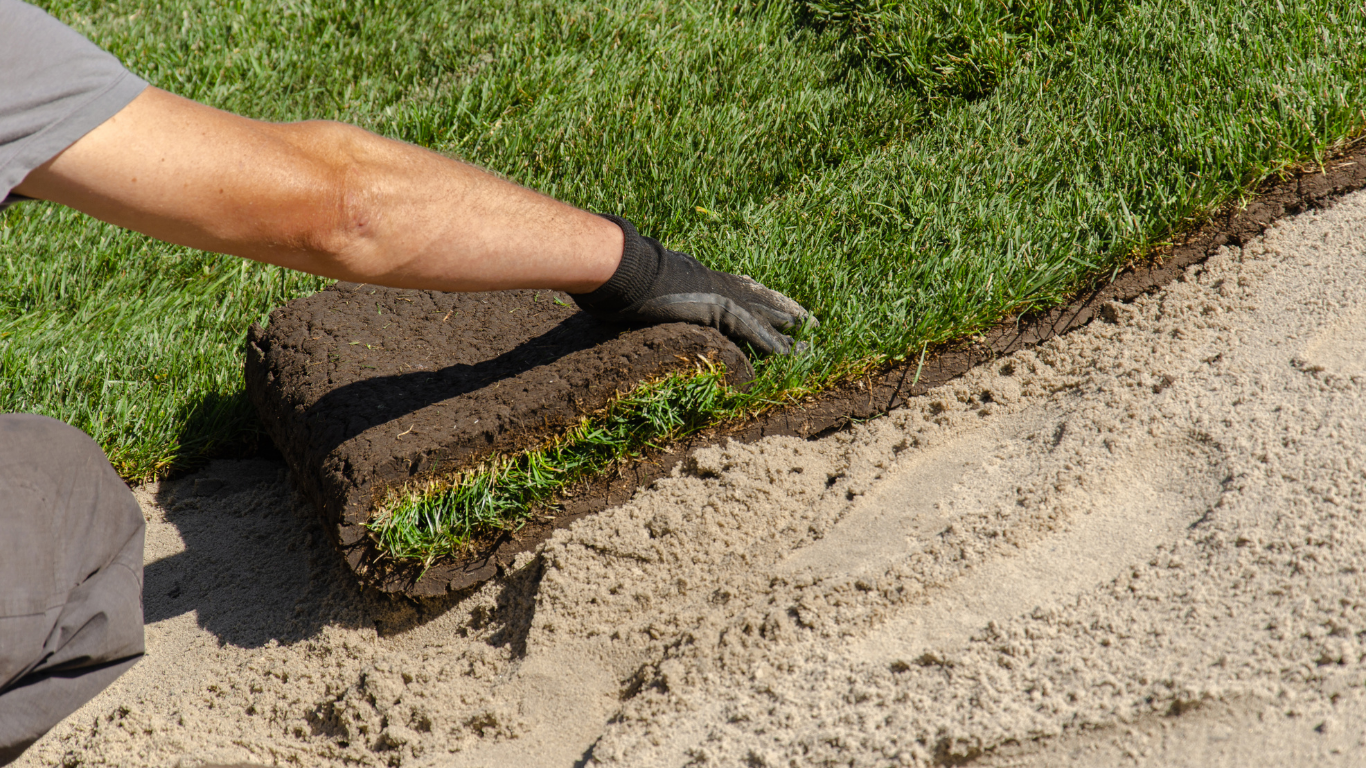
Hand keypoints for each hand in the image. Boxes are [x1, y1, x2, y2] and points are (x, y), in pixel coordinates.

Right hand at [570, 216, 816, 354]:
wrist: (631, 270)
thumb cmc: (633, 275)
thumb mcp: (654, 286)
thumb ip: (665, 292)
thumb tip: (655, 298)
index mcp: (706, 278)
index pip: (743, 288)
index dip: (763, 298)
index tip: (778, 305)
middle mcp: (721, 284)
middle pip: (764, 298)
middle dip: (787, 309)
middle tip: (810, 319)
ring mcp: (724, 297)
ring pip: (767, 315)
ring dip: (791, 329)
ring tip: (813, 339)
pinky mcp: (723, 312)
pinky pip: (755, 332)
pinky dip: (773, 343)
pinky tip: (791, 353)